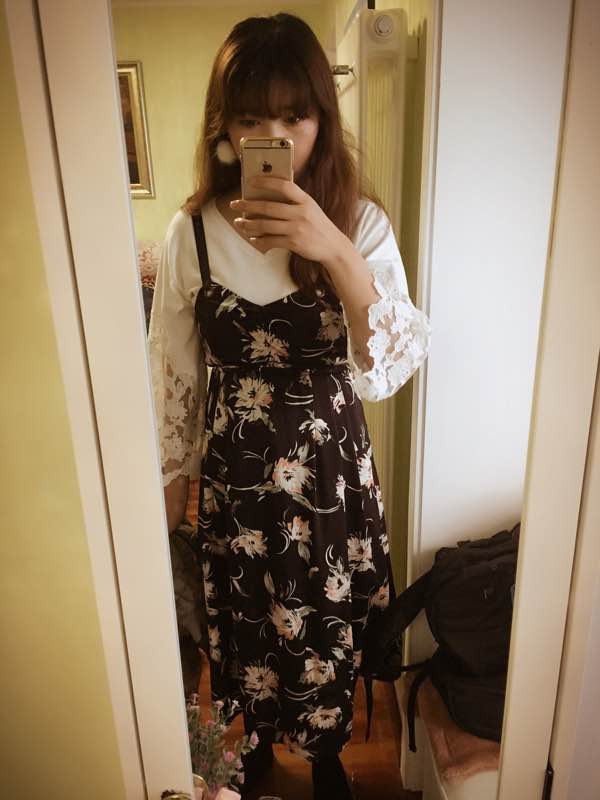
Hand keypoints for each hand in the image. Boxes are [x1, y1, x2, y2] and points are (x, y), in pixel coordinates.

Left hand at [230, 177, 348, 264]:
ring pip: (266, 225)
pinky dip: (259, 240)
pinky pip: (271, 241)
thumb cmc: (318, 226)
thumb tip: (270, 195)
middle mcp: (301, 213)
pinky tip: (253, 238)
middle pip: (269, 207)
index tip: (251, 181)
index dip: (266, 182)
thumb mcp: (311, 208)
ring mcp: (297, 228)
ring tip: (239, 223)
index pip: (284, 186)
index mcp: (305, 200)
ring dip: (249, 224)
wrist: (334, 247)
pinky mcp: (294, 243)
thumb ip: (295, 201)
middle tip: (235, 205)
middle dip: (248, 206)